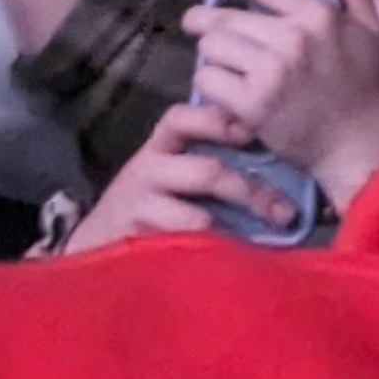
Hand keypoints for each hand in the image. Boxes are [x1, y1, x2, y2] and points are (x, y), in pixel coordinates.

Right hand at [63, 99, 306, 252]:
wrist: (93, 245)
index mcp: (161, 147)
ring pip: (198, 218)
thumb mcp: (173, 171)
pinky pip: (183, 249)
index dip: (215, 121)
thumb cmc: (149, 202)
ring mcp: (138, 208)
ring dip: (236, 228)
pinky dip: (211, 253)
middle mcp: (147, 170)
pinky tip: (231, 260)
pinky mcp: (135, 243)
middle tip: (286, 211)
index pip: (181, 118)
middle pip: (207, 172)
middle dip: (251, 191)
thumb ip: (211, 159)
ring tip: (266, 238)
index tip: (250, 132)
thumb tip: (275, 161)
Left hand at [182, 0, 378, 195]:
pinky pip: (208, 80)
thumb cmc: (364, 86)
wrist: (357, 143)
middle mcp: (293, 38)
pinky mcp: (252, 104)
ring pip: (212, 47)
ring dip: (210, 54)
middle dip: (204, 20)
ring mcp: (271, 71)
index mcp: (320, 15)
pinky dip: (210, 84)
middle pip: (225, 17)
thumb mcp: (370, 28)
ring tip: (220, 61)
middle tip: (197, 24)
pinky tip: (222, 89)